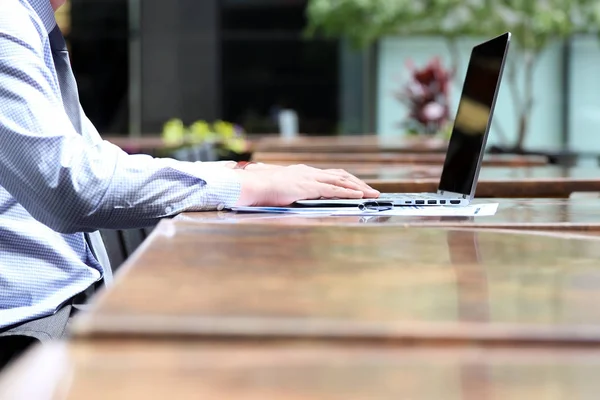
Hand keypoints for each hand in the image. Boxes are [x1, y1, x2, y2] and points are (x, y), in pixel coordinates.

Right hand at [235, 164, 379, 205]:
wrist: (252, 185)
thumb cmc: (260, 189)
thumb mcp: (277, 188)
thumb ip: (286, 190)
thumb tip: (283, 194)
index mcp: (303, 172)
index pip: (330, 174)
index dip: (347, 181)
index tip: (358, 186)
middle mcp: (309, 172)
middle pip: (340, 175)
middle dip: (358, 183)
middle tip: (371, 191)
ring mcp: (310, 178)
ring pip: (341, 181)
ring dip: (358, 188)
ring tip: (372, 194)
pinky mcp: (309, 187)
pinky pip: (334, 189)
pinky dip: (348, 192)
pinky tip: (359, 196)